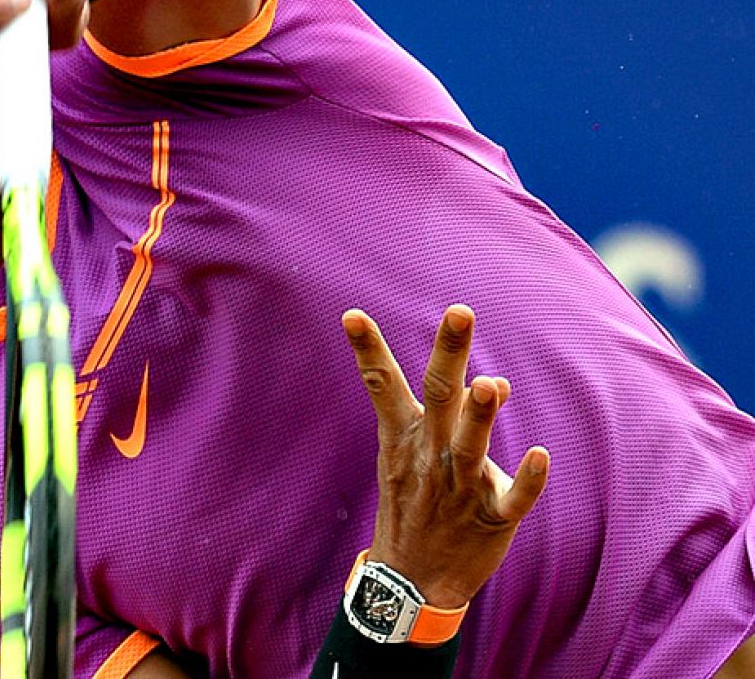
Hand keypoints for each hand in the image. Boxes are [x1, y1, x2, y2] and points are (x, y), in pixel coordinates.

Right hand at [342, 305, 550, 610]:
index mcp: (406, 436)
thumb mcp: (411, 455)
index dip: (368, 350)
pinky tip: (540, 456)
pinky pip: (512, 500)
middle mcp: (430, 455)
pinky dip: (525, 480)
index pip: (383, 385)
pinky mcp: (491, 520)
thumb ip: (446, 413)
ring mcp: (459, 488)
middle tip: (460, 312)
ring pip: (470, 447)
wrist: (412, 579)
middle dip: (449, 354)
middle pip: (439, 397)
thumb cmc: (415, 504)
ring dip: (480, 417)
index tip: (352, 314)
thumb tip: (488, 379)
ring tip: (491, 385)